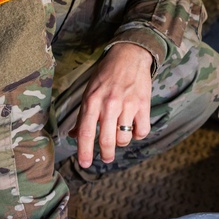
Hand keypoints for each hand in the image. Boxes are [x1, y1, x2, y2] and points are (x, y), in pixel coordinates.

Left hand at [71, 43, 153, 168]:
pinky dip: (138, 134)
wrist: (130, 55)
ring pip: (124, 138)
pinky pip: (142, 131)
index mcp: (92, 101)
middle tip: (106, 158)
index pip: (85, 132)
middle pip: (106, 140)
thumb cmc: (107, 74)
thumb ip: (83, 114)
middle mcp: (109, 104)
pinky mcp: (144, 104)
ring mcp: (128, 105)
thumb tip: (74, 136)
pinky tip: (134, 128)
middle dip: (106, 154)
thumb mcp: (89, 91)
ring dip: (121, 142)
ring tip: (121, 135)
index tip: (84, 163)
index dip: (84, 151)